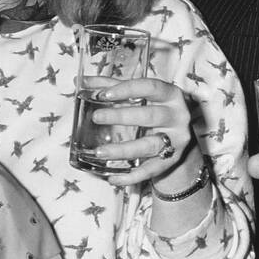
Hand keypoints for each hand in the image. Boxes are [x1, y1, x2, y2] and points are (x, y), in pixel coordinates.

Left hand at [82, 76, 196, 187]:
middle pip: (150, 115)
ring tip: (99, 152)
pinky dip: (132, 176)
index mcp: (169, 94)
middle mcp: (177, 116)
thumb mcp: (136, 95)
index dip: (128, 89)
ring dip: (123, 149)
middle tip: (96, 117)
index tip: (105, 94)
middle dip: (122, 116)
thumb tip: (81, 80)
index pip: (150, 87)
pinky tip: (113, 178)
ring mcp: (177, 139)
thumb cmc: (152, 109)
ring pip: (150, 145)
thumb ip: (110, 86)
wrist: (177, 137)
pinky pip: (151, 170)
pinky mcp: (172, 160)